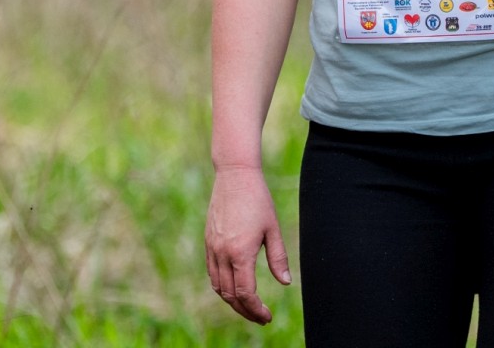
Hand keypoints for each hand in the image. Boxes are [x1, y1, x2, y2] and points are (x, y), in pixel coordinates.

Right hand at [204, 165, 291, 323]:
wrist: (235, 177)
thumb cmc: (259, 200)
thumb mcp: (273, 229)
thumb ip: (278, 258)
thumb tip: (286, 283)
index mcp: (240, 252)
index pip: (245, 293)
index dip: (255, 309)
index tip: (267, 317)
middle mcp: (222, 253)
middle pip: (229, 295)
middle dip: (245, 310)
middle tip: (260, 317)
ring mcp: (212, 248)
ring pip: (218, 286)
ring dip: (232, 301)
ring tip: (248, 306)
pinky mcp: (208, 242)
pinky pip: (212, 272)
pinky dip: (222, 286)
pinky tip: (234, 287)